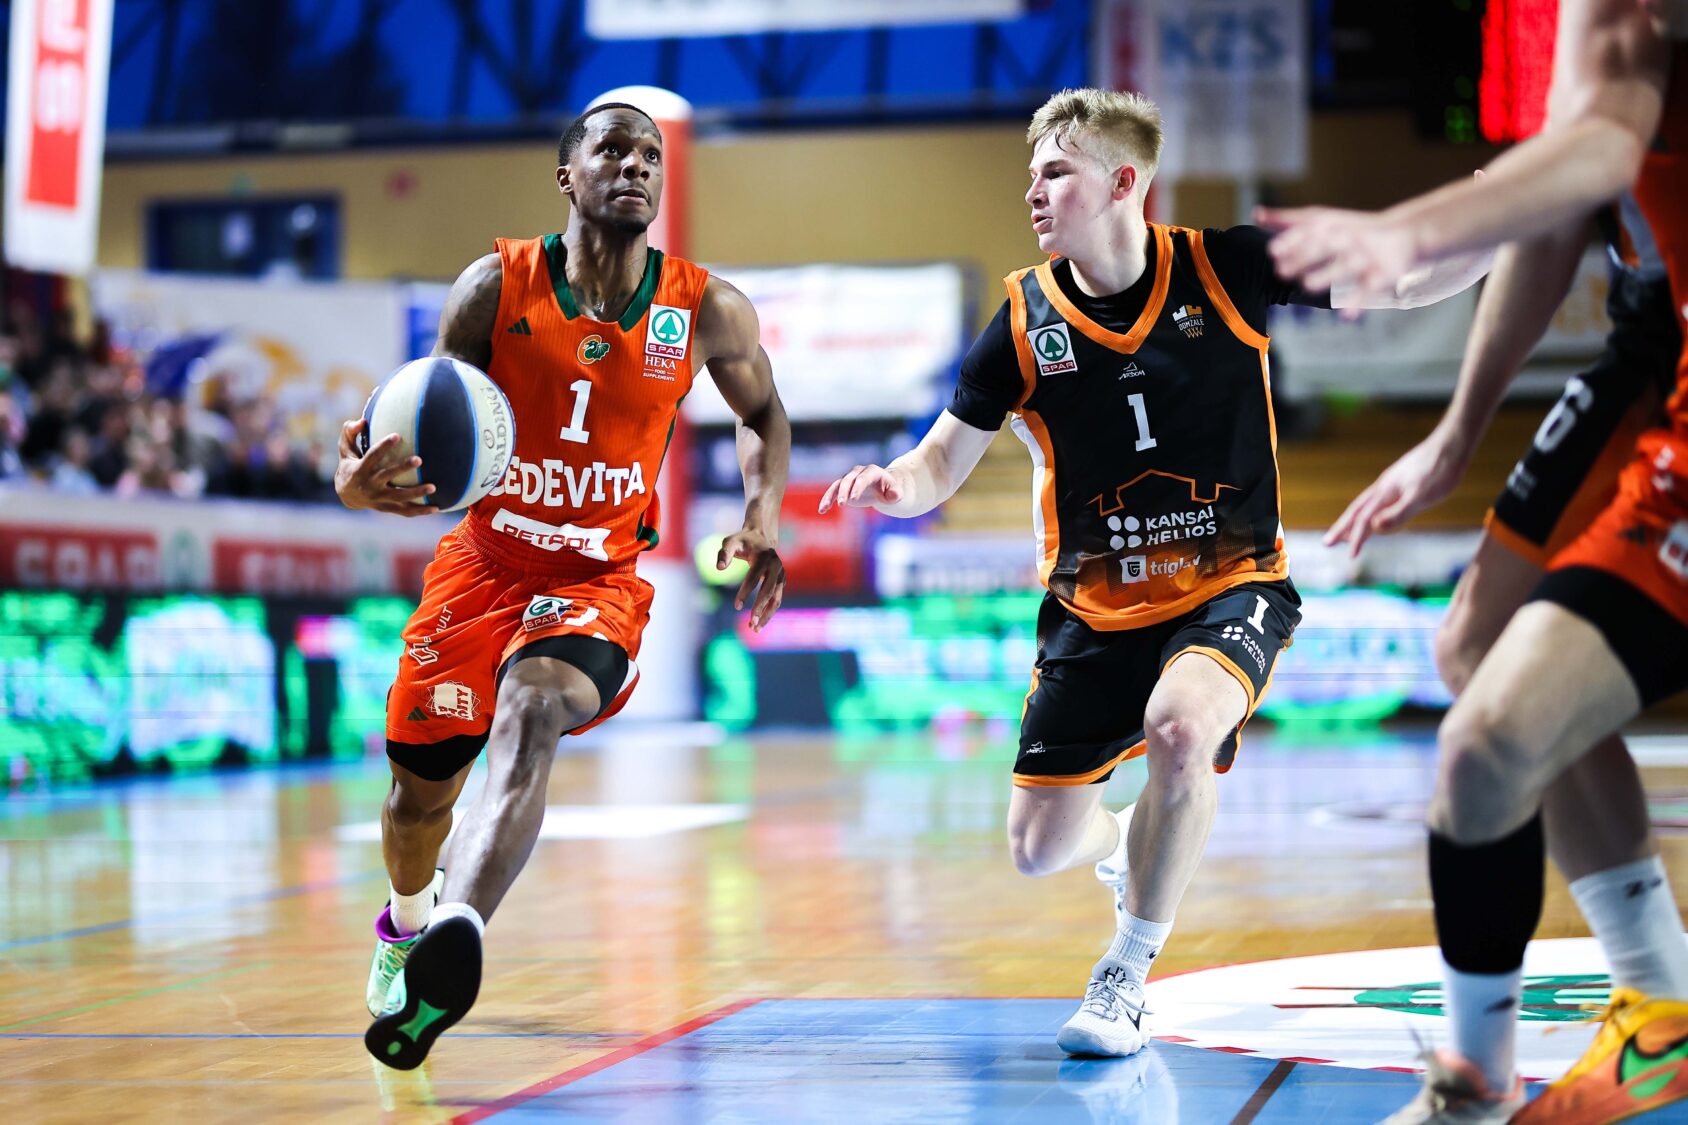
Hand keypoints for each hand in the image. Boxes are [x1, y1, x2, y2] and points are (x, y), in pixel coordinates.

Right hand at [334, 418, 437, 515]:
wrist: (347, 495)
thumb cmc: (350, 466)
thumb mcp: (345, 450)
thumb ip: (349, 433)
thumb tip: (362, 421)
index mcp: (361, 469)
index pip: (372, 456)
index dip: (384, 446)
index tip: (397, 435)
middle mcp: (370, 485)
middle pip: (388, 476)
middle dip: (403, 468)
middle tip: (420, 459)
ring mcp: (379, 498)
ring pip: (399, 497)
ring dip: (416, 493)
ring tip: (433, 487)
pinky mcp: (387, 508)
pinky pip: (405, 511)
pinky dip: (420, 511)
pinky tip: (437, 508)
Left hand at [718, 526, 784, 630]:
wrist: (761, 537)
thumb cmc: (742, 541)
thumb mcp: (730, 542)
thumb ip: (723, 554)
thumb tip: (719, 569)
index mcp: (764, 557)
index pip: (754, 577)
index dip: (745, 592)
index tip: (736, 606)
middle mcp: (776, 567)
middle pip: (769, 591)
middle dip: (760, 608)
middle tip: (750, 624)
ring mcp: (781, 575)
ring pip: (777, 599)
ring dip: (767, 615)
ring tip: (755, 629)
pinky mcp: (782, 581)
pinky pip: (776, 599)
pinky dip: (768, 612)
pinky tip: (758, 622)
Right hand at [817, 464, 901, 513]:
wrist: (885, 489)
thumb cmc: (892, 491)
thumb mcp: (897, 493)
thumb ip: (896, 493)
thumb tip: (892, 495)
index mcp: (873, 472)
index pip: (863, 478)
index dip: (858, 487)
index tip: (853, 499)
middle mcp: (859, 473)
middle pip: (848, 479)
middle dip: (844, 491)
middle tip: (842, 504)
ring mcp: (850, 479)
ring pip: (837, 485)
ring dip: (830, 496)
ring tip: (824, 508)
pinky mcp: (843, 488)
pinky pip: (833, 492)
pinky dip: (827, 500)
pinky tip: (822, 510)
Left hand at [1256, 205, 1419, 307]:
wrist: (1406, 233)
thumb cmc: (1353, 229)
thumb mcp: (1323, 221)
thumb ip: (1288, 220)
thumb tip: (1256, 214)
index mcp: (1332, 226)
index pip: (1310, 230)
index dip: (1291, 240)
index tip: (1272, 251)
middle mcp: (1348, 238)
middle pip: (1325, 246)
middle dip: (1304, 257)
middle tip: (1281, 271)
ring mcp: (1366, 255)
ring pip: (1345, 265)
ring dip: (1327, 275)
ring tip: (1308, 286)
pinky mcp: (1382, 273)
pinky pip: (1370, 288)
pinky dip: (1358, 302)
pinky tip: (1346, 316)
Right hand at [1324, 432, 1469, 555]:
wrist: (1452, 445)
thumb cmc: (1440, 470)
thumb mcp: (1421, 495)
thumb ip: (1399, 512)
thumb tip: (1374, 527)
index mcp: (1385, 493)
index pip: (1364, 520)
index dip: (1357, 539)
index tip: (1351, 557)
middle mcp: (1383, 488)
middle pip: (1356, 510)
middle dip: (1341, 528)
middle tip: (1326, 543)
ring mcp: (1391, 483)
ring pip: (1365, 504)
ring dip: (1352, 519)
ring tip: (1343, 531)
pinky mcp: (1400, 481)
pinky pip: (1377, 500)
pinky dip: (1368, 511)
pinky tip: (1374, 514)